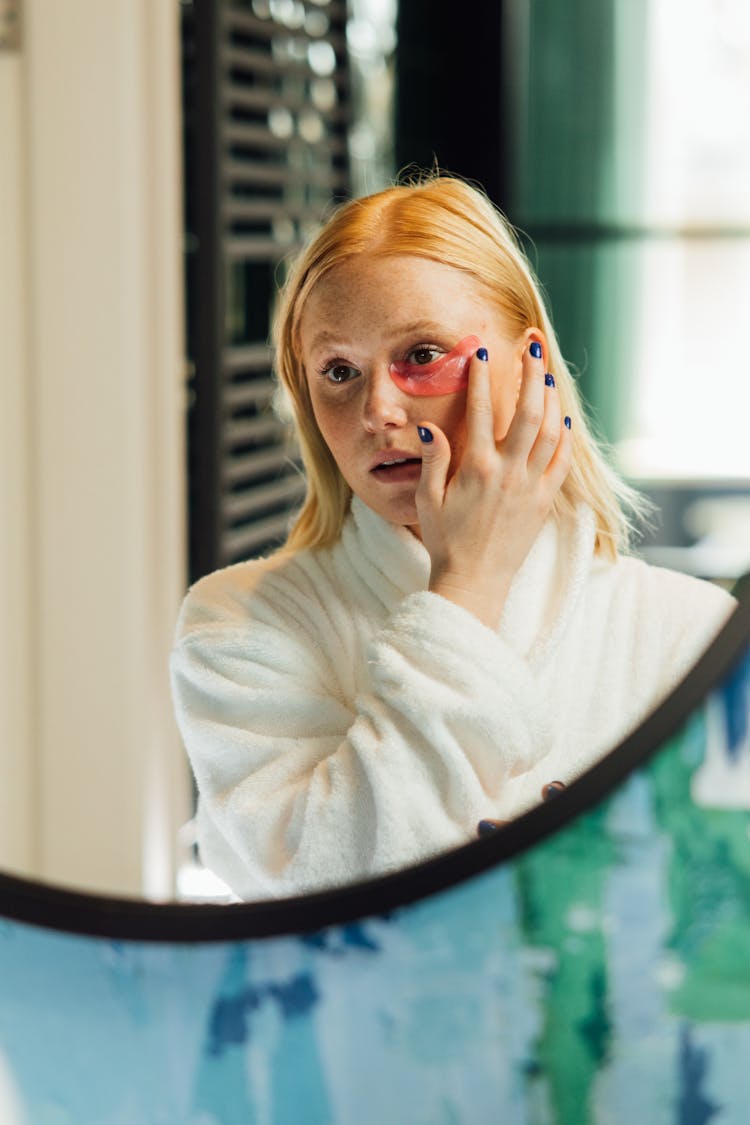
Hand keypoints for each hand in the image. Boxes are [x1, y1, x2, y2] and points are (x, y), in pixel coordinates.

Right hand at [415, 335, 571, 629]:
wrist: (474, 581)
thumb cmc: (445, 542)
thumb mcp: (427, 501)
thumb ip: (433, 461)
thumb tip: (430, 427)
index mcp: (476, 468)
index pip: (482, 409)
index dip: (482, 376)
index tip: (482, 349)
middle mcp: (508, 473)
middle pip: (528, 410)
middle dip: (531, 373)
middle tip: (531, 345)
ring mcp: (531, 486)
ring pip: (550, 430)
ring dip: (551, 397)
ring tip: (546, 371)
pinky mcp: (544, 502)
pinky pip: (560, 461)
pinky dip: (564, 435)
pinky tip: (562, 416)